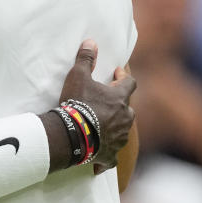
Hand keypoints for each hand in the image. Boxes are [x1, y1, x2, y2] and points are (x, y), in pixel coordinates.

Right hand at [58, 40, 135, 172]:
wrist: (72, 134)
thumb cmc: (77, 103)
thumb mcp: (78, 76)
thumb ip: (86, 59)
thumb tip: (91, 41)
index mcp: (120, 98)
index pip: (129, 83)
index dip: (124, 77)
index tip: (117, 73)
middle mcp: (125, 118)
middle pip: (128, 108)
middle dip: (119, 104)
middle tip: (108, 101)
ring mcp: (119, 137)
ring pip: (123, 131)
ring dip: (115, 127)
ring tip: (103, 126)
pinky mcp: (110, 154)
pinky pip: (112, 156)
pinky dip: (107, 156)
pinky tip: (101, 161)